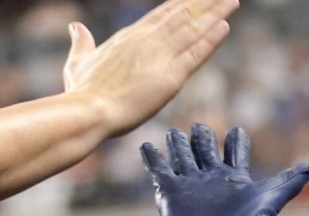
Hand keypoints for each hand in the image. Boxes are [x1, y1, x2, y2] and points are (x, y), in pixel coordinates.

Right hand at [63, 0, 236, 136]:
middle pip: (182, 15)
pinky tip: (224, 26)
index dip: (182, 3)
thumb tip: (75, 27)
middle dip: (205, 3)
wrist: (89, 111)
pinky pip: (196, 54)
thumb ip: (81, 42)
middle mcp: (147, 40)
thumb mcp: (79, 61)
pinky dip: (211, 40)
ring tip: (232, 1)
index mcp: (130, 36)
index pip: (162, 14)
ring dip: (215, 14)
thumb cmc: (82, 92)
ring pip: (193, 29)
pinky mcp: (171, 78)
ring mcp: (160, 56)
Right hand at [141, 124, 308, 215]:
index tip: (238, 132)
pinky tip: (147, 146)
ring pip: (182, 156)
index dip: (237, 141)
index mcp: (233, 177)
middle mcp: (211, 178)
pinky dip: (152, 157)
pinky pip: (159, 170)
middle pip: (205, 150)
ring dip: (178, 144)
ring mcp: (190, 183)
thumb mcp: (271, 200)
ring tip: (175, 133)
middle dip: (203, 137)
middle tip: (200, 127)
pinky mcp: (171, 191)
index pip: (235, 152)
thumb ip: (291, 181)